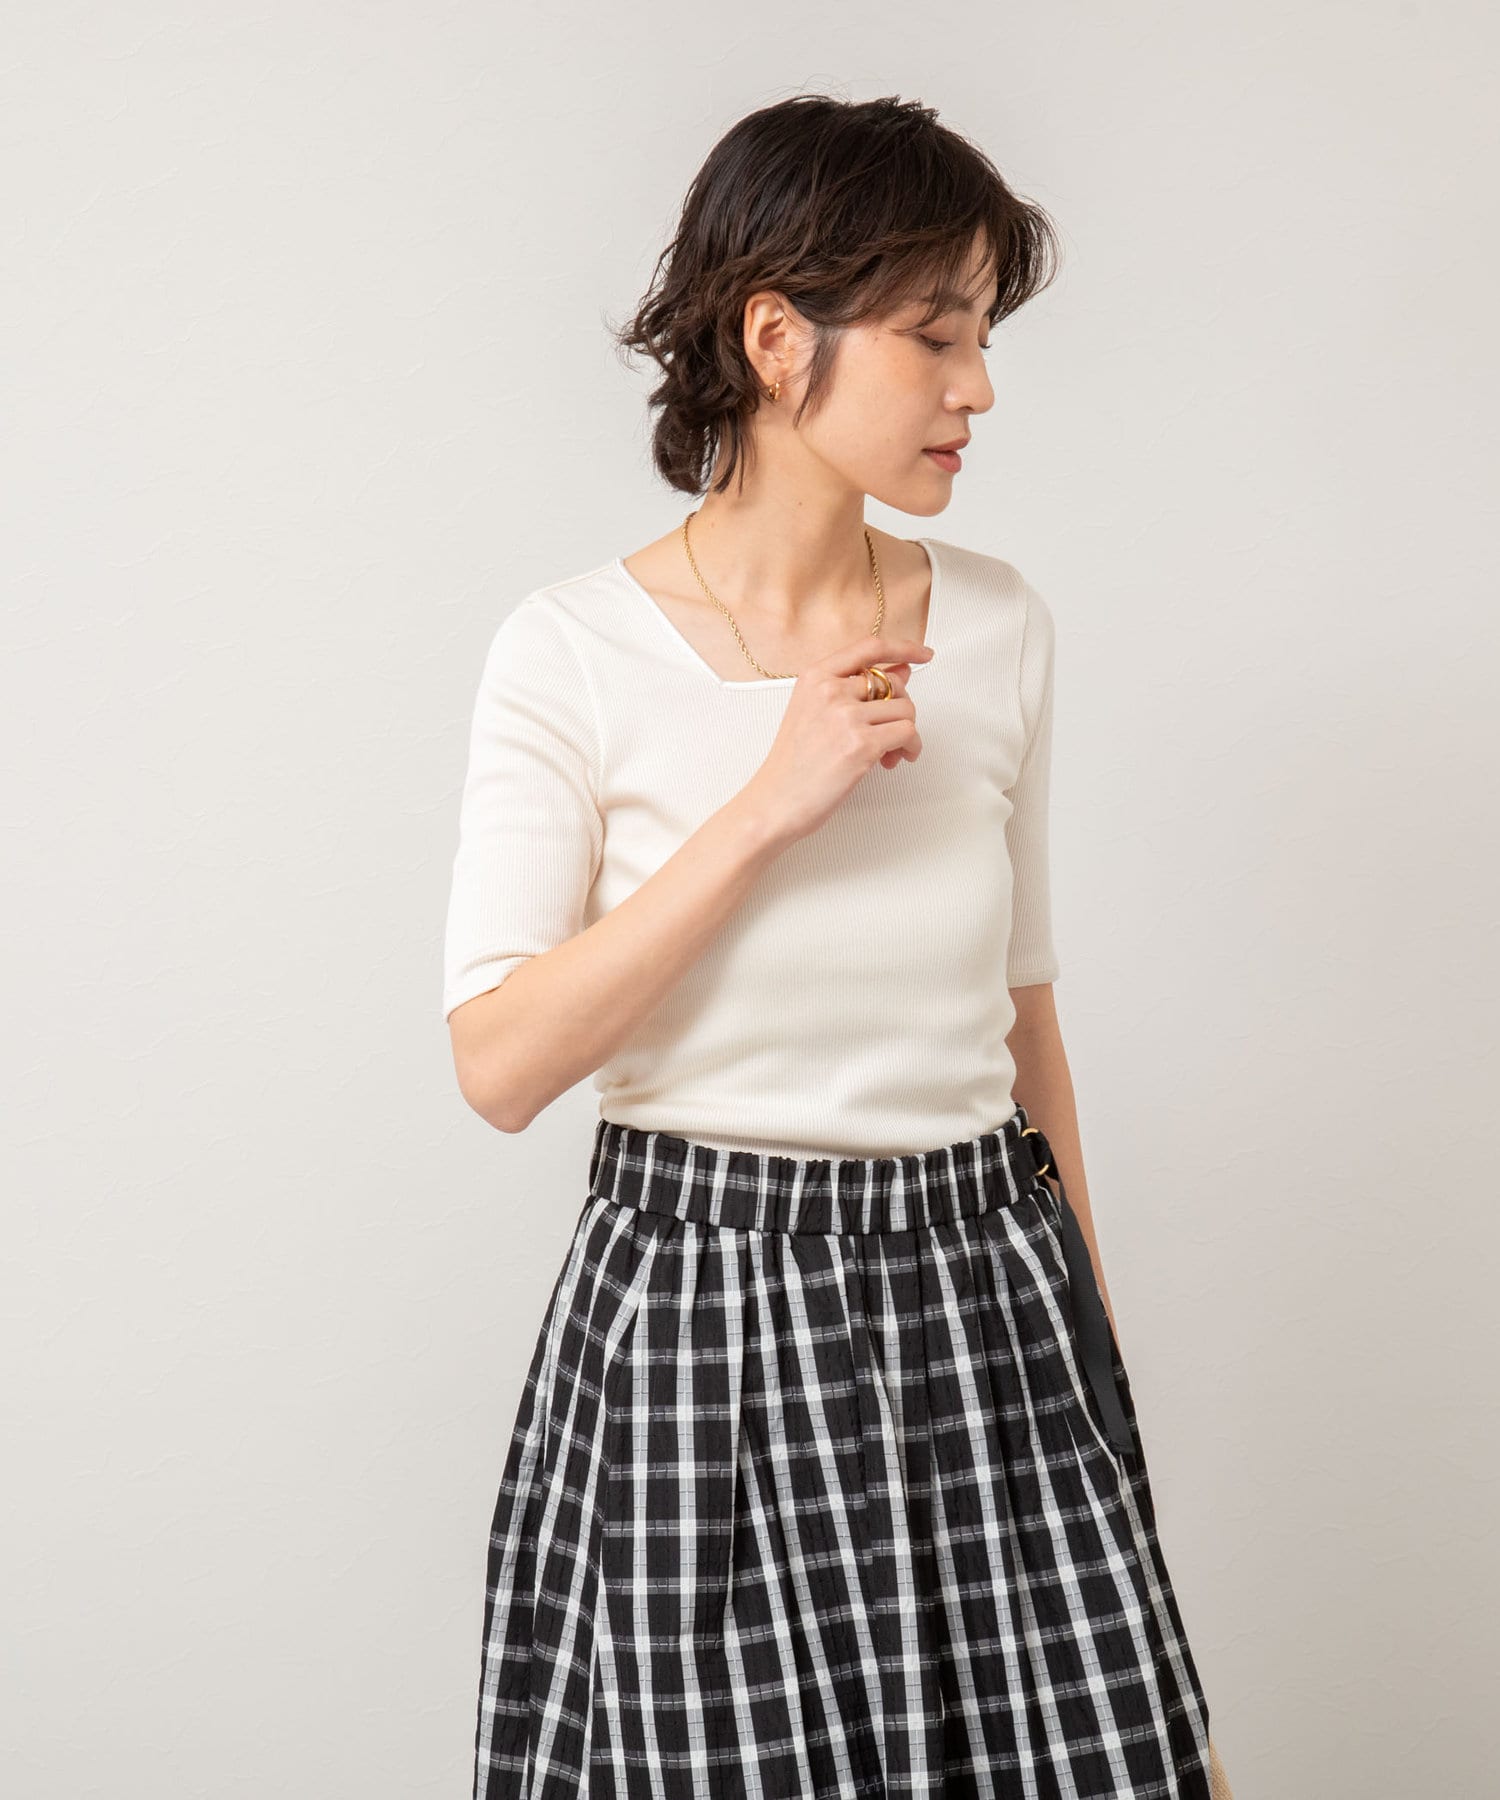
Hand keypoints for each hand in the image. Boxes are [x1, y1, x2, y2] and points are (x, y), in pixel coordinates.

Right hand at [738, 633, 933, 845]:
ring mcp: (846, 716)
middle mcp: (830, 690)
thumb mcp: (814, 714)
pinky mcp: (861, 744)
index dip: (903, 648)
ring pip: (905, 709)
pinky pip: (908, 733)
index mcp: (815, 677)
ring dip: (905, 734)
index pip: (869, 648)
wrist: (775, 802)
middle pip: (893, 683)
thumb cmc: (793, 765)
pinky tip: (895, 760)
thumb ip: (854, 690)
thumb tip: (901, 673)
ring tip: (889, 754)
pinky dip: (910, 748)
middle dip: (900, 709)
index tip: (923, 654)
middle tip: (891, 735)